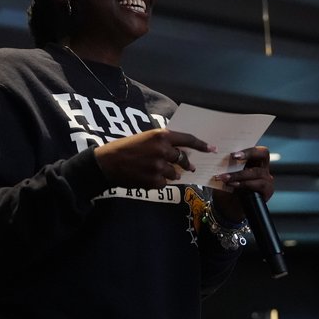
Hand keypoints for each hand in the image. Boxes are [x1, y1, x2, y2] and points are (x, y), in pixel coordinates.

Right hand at [94, 128, 213, 188]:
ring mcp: (159, 167)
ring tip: (157, 170)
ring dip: (170, 173)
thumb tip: (181, 150)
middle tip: (188, 166)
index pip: (188, 140)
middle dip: (186, 163)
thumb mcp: (145, 138)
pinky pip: (165, 183)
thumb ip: (163, 142)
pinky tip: (147, 176)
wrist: (107, 163)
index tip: (212, 149)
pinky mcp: (154, 181)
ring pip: (175, 173)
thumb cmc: (125, 148)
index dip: (202, 145)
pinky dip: (159, 181)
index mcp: (160, 136)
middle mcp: (162, 150)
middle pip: (183, 159)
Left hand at [211, 145, 273, 220]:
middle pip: (263, 154)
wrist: (229, 207)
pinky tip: (232, 185)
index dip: (247, 149)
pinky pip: (258, 184)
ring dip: (239, 174)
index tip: (233, 154)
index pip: (256, 148)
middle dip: (248, 154)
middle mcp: (263, 167)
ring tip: (224, 177)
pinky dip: (244, 184)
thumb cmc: (227, 187)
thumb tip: (217, 155)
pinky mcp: (268, 190)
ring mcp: (267, 178)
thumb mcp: (226, 174)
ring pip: (256, 172)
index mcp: (253, 160)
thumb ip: (227, 165)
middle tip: (233, 157)